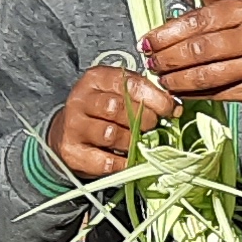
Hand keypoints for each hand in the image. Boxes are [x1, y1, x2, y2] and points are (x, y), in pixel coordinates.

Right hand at [43, 62, 182, 182]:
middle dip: (144, 120)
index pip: (130, 84)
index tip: (171, 109)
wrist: (67, 134)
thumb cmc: (101, 113)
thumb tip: (174, 108)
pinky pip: (105, 161)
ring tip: (138, 143)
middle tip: (152, 127)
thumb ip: (144, 96)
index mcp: (96, 79)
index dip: (156, 98)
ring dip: (132, 142)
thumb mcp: (119, 94)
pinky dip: (123, 163)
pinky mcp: (72, 151)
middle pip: (118, 108)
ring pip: (111, 134)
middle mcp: (81, 99)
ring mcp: (74, 126)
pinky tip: (129, 160)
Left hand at [142, 0, 241, 123]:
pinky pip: (218, 92)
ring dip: (177, 78)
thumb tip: (167, 31)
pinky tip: (180, 91)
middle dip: (168, 56)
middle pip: (199, 47)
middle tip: (151, 61)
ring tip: (162, 78)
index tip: (149, 40)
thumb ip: (213, 23)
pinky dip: (194, 93)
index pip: (199, 19)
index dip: (169, 32)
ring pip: (206, 73)